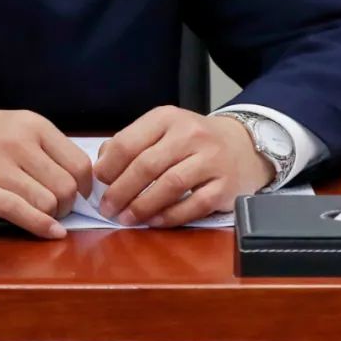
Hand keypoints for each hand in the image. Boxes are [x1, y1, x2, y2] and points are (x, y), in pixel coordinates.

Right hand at [0, 105, 92, 238]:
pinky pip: (24, 212)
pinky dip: (42, 227)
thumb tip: (76, 178)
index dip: (83, 185)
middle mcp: (20, 142)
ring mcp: (2, 166)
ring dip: (50, 215)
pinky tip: (51, 232)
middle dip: (67, 204)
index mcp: (31, 124)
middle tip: (56, 207)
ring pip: (50, 203)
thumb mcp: (8, 124)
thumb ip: (40, 146)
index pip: (78, 162)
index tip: (76, 193)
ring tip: (39, 213)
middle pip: (67, 187)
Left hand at [94, 106, 273, 226]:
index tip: (97, 183)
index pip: (129, 142)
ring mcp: (210, 160)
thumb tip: (102, 166)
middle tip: (106, 208)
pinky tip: (155, 222)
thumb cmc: (192, 140)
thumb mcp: (162, 129)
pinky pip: (194, 205)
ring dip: (143, 206)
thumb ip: (133, 143)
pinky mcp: (225, 186)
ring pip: (170, 185)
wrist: (242, 145)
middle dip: (121, 190)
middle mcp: (190, 134)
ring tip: (126, 218)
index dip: (109, 166)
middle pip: (147, 165)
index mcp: (167, 118)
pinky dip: (171, 216)